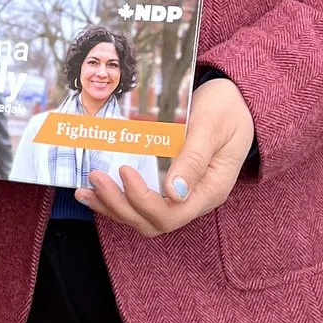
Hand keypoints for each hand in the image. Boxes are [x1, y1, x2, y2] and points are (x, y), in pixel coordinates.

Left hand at [81, 77, 253, 236]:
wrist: (237, 101)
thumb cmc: (228, 109)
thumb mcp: (214, 126)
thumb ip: (194, 158)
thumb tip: (173, 192)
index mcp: (210, 189)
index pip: (172, 214)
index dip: (142, 199)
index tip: (124, 171)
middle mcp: (195, 199)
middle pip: (153, 222)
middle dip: (120, 205)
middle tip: (96, 177)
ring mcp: (182, 195)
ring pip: (143, 217)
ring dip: (113, 206)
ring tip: (86, 190)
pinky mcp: (169, 186)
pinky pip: (141, 203)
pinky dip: (116, 199)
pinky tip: (95, 190)